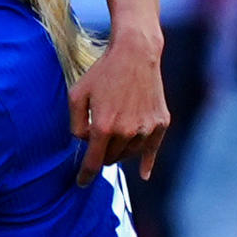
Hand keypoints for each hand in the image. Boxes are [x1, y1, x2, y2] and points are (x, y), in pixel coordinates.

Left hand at [70, 25, 169, 182]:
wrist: (135, 53)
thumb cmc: (102, 72)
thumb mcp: (76, 95)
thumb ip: (75, 125)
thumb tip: (86, 143)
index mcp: (103, 127)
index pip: (93, 163)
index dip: (85, 176)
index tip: (81, 183)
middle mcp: (126, 132)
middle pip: (110, 158)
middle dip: (102, 153)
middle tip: (100, 135)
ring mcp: (146, 129)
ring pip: (129, 154)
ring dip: (120, 149)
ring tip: (116, 129)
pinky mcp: (160, 123)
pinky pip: (152, 150)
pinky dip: (147, 162)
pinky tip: (144, 174)